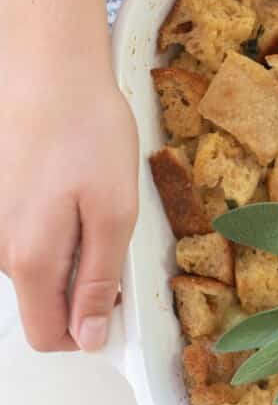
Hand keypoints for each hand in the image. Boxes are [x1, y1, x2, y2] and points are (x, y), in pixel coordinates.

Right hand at [0, 50, 137, 350]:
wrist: (48, 69)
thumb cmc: (86, 131)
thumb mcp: (114, 212)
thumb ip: (99, 280)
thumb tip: (90, 335)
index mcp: (28, 258)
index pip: (49, 335)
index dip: (89, 333)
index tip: (121, 308)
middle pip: (43, 301)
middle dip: (85, 288)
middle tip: (118, 240)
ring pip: (38, 267)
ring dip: (74, 252)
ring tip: (98, 203)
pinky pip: (28, 235)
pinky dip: (57, 226)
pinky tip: (74, 189)